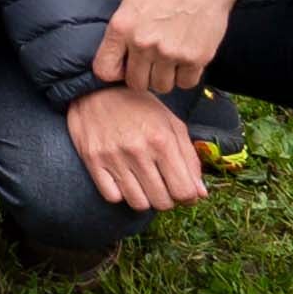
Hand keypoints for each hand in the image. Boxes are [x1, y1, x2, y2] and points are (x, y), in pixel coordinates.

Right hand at [66, 79, 210, 213]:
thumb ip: (189, 159)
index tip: (183, 190)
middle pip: (162, 202)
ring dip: (145, 198)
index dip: (188, 197)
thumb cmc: (140, 107)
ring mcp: (113, 157)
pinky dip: (121, 194)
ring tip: (144, 184)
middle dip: (167, 198)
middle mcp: (137, 150)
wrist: (97, 90)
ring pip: (138, 203)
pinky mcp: (92, 160)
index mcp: (162, 140)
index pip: (184, 191)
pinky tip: (124, 180)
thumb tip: (200, 194)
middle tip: (163, 186)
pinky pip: (112, 196)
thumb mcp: (172, 124)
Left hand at [92, 0, 238, 97]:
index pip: (104, 70)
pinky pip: (186, 83)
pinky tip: (185, 61)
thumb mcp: (130, 4)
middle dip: (142, 77)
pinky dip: (186, 76)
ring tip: (169, 61)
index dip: (114, 72)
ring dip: (165, 78)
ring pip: (161, 87)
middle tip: (150, 65)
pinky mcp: (195, 58)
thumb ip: (120, 33)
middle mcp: (143, 43)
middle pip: (136, 83)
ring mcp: (170, 53)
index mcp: (122, 28)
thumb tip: (115, 59)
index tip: (122, 68)